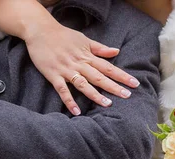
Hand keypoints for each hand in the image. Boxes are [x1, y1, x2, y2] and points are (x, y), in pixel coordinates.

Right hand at [24, 22, 139, 115]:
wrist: (40, 30)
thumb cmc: (63, 35)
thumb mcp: (84, 39)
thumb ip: (100, 48)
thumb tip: (116, 51)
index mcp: (87, 56)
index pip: (108, 67)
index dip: (121, 75)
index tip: (134, 83)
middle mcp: (79, 63)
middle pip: (99, 77)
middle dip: (114, 87)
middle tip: (127, 96)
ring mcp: (66, 70)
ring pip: (83, 84)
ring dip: (95, 94)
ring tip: (107, 104)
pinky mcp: (53, 75)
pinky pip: (62, 90)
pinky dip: (69, 100)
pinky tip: (77, 111)